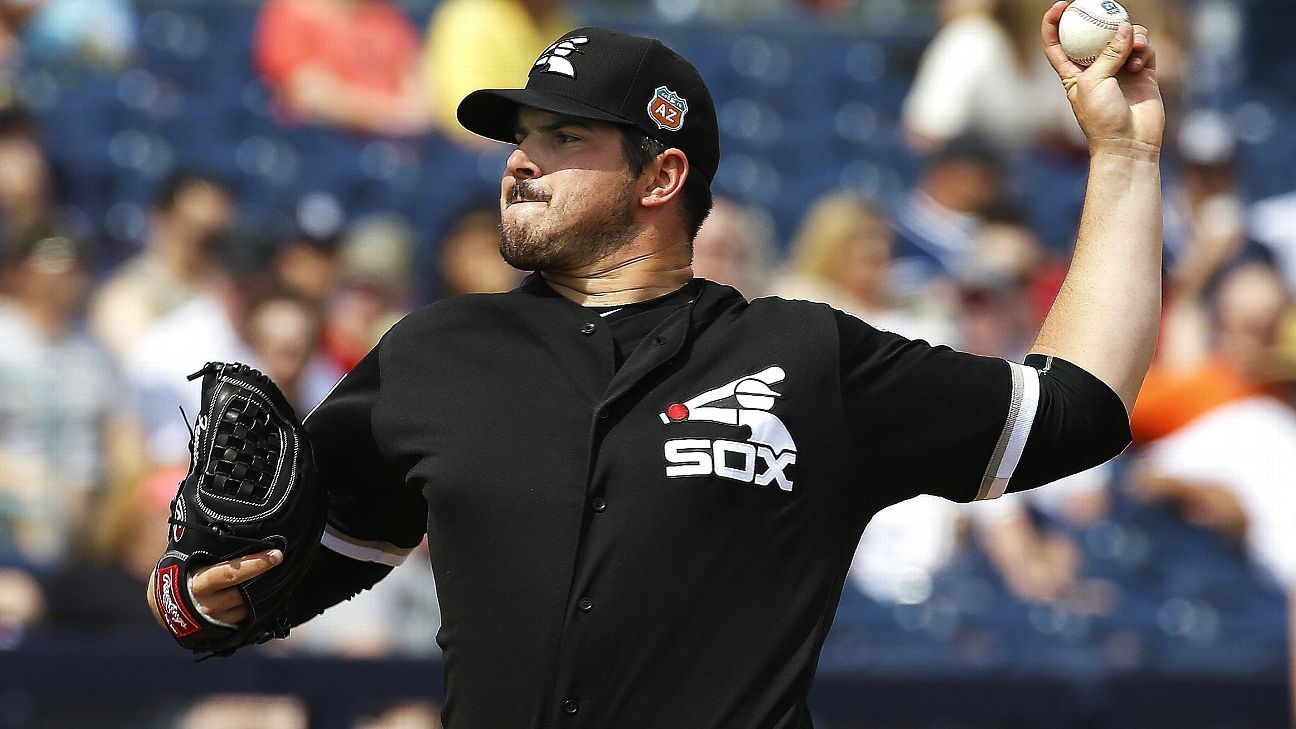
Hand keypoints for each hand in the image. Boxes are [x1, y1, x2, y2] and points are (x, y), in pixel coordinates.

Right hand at [147, 549, 281, 626]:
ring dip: (264, 591)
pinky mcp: (224, 630)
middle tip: (282, 560)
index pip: (231, 573)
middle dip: (266, 577)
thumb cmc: (176, 576)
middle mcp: (209, 604)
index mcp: (199, 584)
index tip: (276, 555)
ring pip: (250, 605)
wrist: (162, 609)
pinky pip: (248, 617)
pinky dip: (258, 605)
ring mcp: (217, 620)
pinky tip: (268, 593)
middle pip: (246, 590)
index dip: (256, 564)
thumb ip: (205, 548)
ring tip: (278, 574)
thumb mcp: (185, 560)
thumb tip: (224, 523)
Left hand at [1041, 1, 1163, 156]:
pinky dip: (1143, 50)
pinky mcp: (1143, 72)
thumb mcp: (1094, 83)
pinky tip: (1139, 65)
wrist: (1129, 143)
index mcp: (1072, 73)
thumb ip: (1108, 54)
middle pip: (1096, 34)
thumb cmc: (1102, 118)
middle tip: (1112, 11)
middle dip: (1104, 21)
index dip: (1053, 24)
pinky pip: (1144, 49)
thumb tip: (1125, 27)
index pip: (1056, 44)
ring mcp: (1120, 69)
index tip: (1061, 5)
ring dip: (1132, 35)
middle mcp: (1096, 69)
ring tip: (1135, 46)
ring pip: (1125, 37)